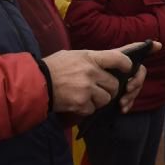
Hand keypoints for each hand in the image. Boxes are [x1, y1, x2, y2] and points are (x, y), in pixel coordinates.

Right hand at [43, 42, 160, 115]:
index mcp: (90, 57)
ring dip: (99, 99)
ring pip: (106, 98)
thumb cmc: (54, 67)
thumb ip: (94, 58)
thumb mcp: (74, 55)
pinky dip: (87, 108)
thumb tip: (115, 58)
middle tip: (98, 87)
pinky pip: (94, 108)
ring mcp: (86, 88)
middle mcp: (91, 72)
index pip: (119, 58)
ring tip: (84, 94)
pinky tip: (76, 101)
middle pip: (114, 84)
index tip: (128, 68)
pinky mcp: (81, 103)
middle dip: (109, 88)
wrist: (35, 83)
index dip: (127, 64)